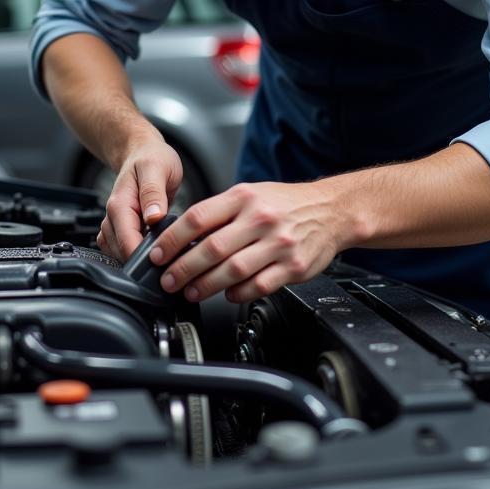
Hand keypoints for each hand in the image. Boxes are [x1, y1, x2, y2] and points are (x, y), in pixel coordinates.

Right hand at [96, 139, 183, 260]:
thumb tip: (153, 218)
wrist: (142, 152)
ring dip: (141, 259)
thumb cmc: (151, 158)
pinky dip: (136, 255)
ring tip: (165, 253)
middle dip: (145, 261)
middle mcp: (112, 218)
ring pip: (120, 256)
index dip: (145, 257)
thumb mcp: (157, 168)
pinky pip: (122, 252)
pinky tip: (154, 248)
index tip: (166, 260)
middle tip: (171, 259)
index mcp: (119, 206)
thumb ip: (153, 193)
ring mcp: (114, 226)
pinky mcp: (120, 230)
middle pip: (122, 254)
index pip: (126, 243)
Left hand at [148, 180, 345, 302]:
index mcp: (244, 197)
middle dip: (183, 269)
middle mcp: (260, 219)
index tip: (158, 254)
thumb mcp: (250, 194)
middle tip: (168, 280)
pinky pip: (259, 285)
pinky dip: (238, 293)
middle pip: (212, 248)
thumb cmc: (284, 204)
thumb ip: (219, 212)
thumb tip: (183, 236)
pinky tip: (227, 294)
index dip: (173, 239)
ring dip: (206, 285)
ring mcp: (278, 244)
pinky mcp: (293, 267)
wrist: (330, 210)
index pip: (198, 218)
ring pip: (233, 271)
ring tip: (191, 291)